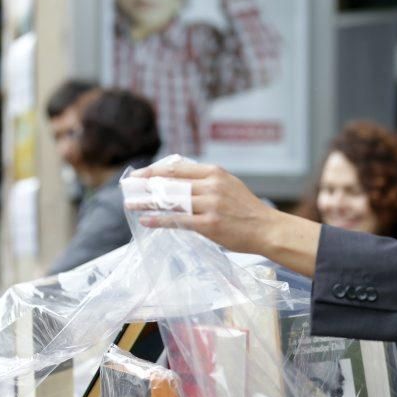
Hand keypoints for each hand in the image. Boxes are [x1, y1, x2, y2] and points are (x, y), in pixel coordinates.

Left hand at [128, 160, 320, 275]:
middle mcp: (211, 185)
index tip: (140, 174)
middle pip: (170, 182)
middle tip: (128, 187)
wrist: (267, 229)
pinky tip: (146, 220)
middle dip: (146, 184)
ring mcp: (210, 205)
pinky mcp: (210, 224)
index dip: (155, 170)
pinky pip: (179, 220)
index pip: (177, 167)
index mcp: (215, 172)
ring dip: (147, 202)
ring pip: (171, 200)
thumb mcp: (229, 185)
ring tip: (130, 203)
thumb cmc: (247, 210)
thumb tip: (180, 180)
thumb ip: (207, 181)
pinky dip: (160, 220)